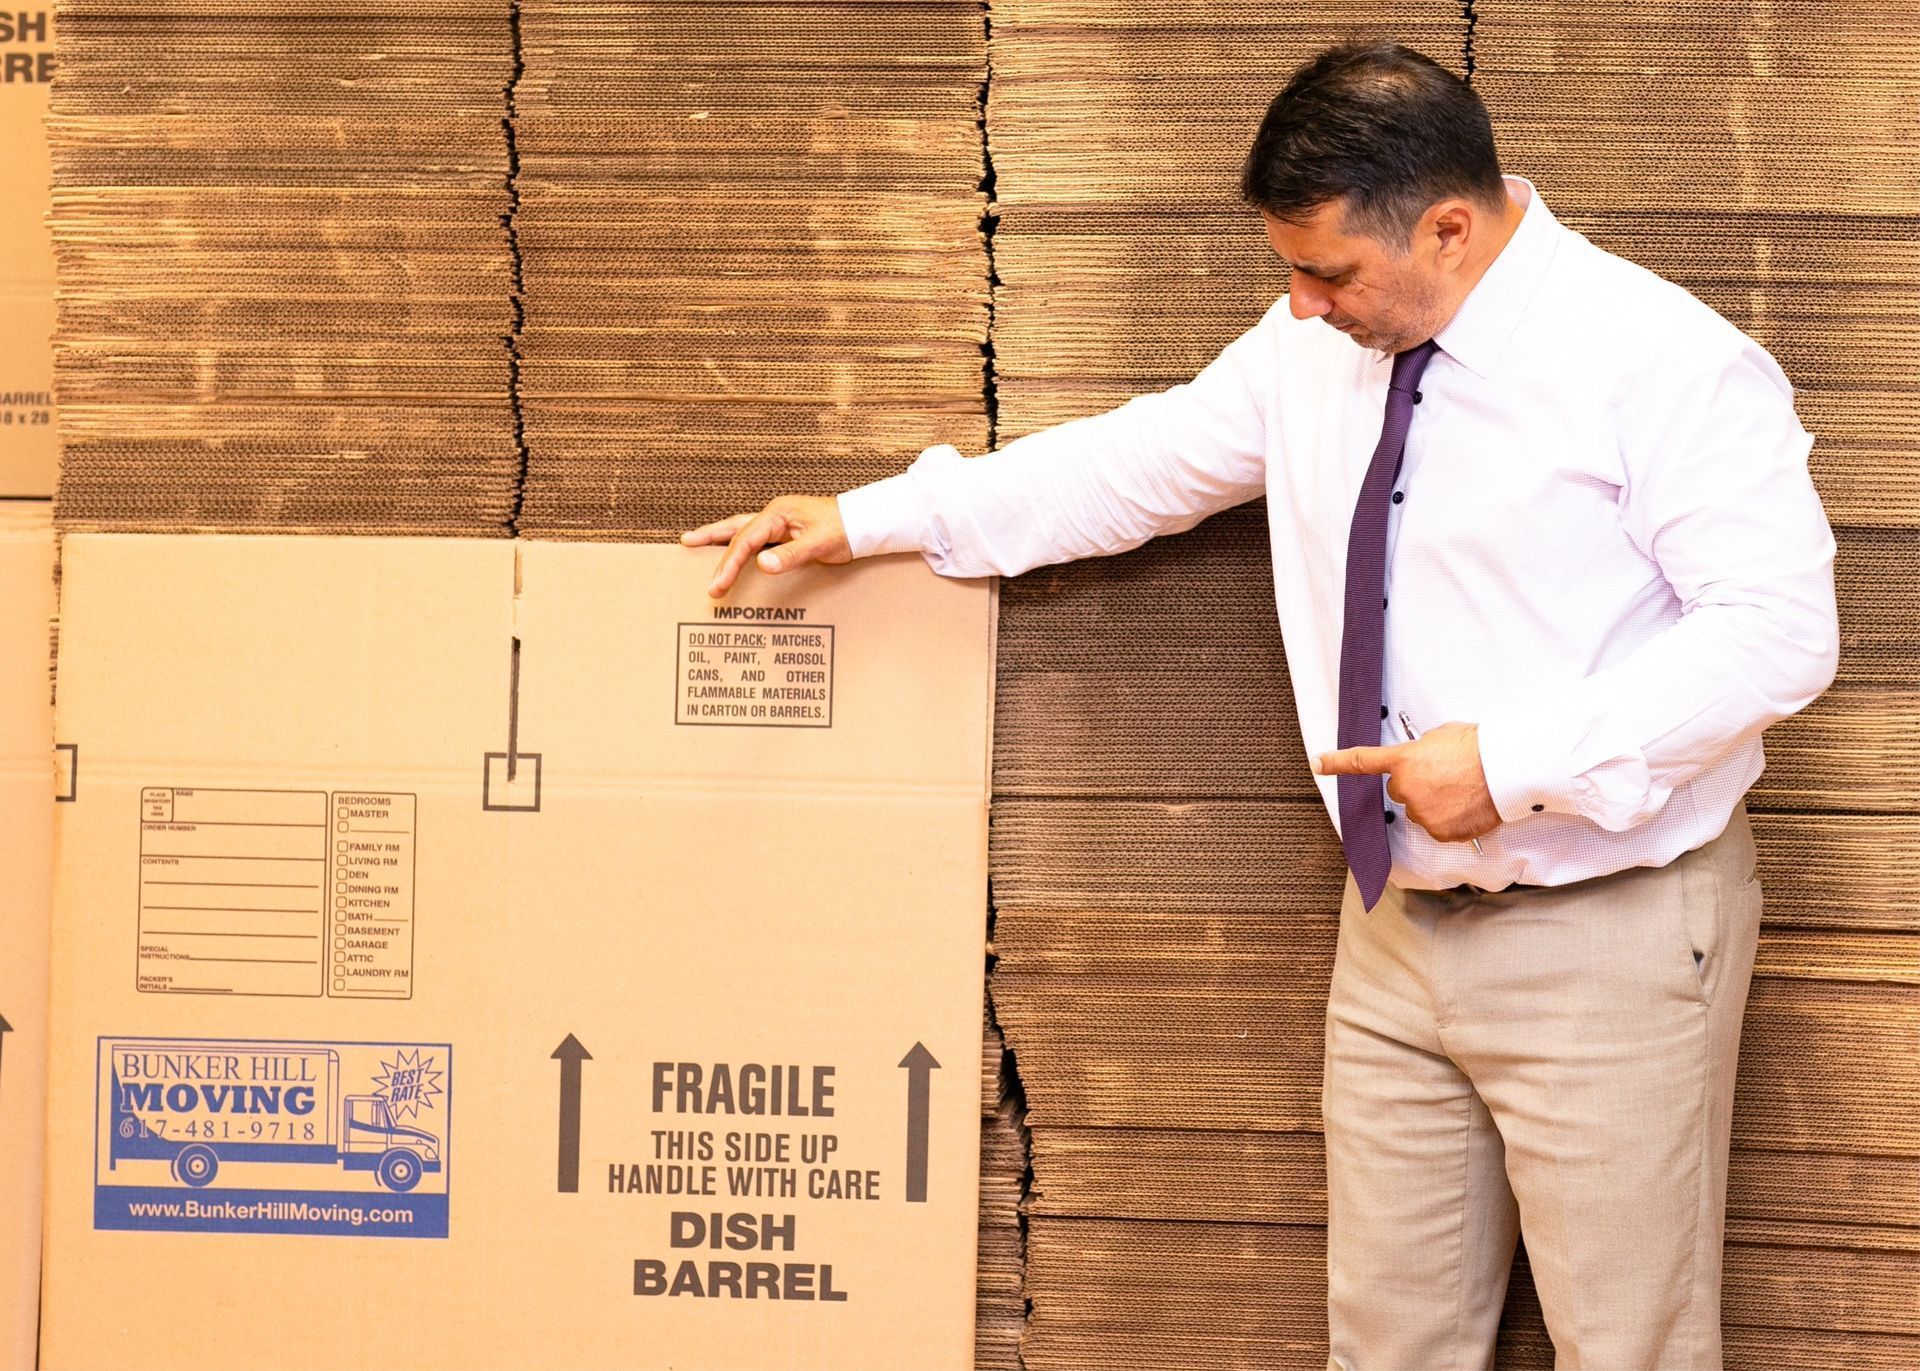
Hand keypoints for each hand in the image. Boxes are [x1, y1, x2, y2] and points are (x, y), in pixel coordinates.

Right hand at [680, 495, 852, 597]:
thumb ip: (791, 555)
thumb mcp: (820, 544)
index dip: (729, 563)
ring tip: (694, 540)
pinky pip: (754, 537)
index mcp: (778, 514)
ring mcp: (779, 521)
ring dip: (719, 536)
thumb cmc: (844, 530)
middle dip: (710, 538)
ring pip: (741, 529)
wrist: (864, 523)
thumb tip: (762, 565)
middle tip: (685, 544)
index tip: (717, 585)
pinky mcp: (785, 531)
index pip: (745, 540)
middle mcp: (774, 514)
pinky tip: (731, 550)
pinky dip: (739, 544)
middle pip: (734, 527)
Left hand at [1313, 721, 1499, 842]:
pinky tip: (1467, 805)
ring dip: (1436, 803)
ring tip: (1462, 789)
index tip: (1318, 763)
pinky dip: (1451, 820)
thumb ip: (1421, 750)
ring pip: (1422, 810)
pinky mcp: (1439, 831)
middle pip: (1401, 791)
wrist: (1503, 769)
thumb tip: (1423, 760)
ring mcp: (1422, 812)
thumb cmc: (1478, 747)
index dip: (1336, 763)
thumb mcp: (1441, 736)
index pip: (1362, 761)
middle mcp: (1406, 788)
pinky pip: (1439, 827)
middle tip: (1446, 776)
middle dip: (1418, 785)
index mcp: (1403, 760)